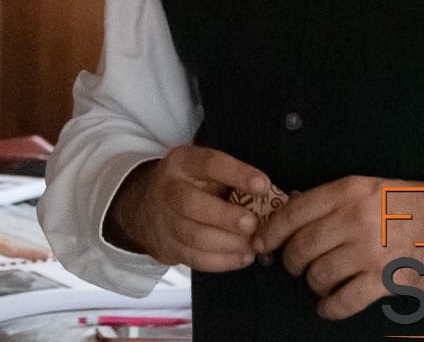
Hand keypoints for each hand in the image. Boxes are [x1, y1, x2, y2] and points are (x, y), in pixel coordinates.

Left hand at [0, 204, 50, 266]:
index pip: (10, 249)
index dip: (28, 253)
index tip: (46, 255)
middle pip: (15, 245)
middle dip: (33, 251)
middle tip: (52, 256)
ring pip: (10, 244)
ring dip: (25, 249)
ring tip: (41, 255)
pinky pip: (2, 244)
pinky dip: (14, 248)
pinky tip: (18, 251)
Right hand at [105, 144, 272, 272]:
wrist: (148, 205)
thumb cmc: (193, 185)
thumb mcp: (206, 171)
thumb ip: (234, 180)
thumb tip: (275, 198)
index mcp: (184, 163)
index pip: (209, 163)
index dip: (237, 174)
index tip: (263, 186)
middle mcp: (170, 189)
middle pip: (192, 204)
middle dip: (225, 217)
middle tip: (252, 224)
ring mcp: (166, 220)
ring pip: (194, 236)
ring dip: (228, 243)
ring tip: (253, 246)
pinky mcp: (169, 247)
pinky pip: (195, 259)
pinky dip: (223, 262)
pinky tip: (244, 258)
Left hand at [254, 177, 423, 320]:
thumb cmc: (412, 205)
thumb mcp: (369, 188)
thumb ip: (332, 200)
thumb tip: (291, 209)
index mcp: (347, 191)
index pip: (291, 213)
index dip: (270, 232)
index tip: (261, 243)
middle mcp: (353, 219)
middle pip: (300, 247)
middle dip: (292, 262)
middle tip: (298, 266)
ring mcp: (369, 251)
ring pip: (318, 275)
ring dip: (314, 284)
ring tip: (322, 283)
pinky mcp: (385, 280)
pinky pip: (343, 301)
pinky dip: (330, 308)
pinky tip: (329, 306)